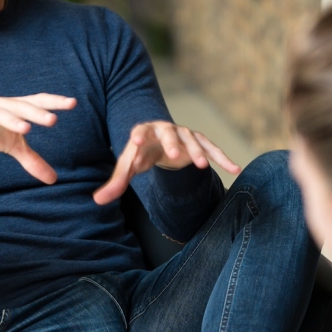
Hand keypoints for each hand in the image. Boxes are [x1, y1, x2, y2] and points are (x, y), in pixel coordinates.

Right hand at [0, 93, 75, 182]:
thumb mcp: (12, 145)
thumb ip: (32, 159)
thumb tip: (54, 180)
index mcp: (14, 107)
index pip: (37, 101)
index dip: (54, 102)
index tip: (73, 103)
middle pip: (20, 106)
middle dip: (36, 112)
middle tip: (53, 120)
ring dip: (11, 119)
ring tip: (26, 129)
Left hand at [93, 121, 240, 204]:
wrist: (161, 144)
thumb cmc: (142, 155)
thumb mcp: (129, 167)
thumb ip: (116, 183)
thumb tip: (97, 201)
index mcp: (146, 132)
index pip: (141, 131)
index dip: (139, 135)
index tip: (136, 140)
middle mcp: (167, 130)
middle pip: (170, 133)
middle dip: (172, 143)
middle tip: (173, 155)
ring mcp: (186, 135)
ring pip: (193, 140)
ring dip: (198, 151)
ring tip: (201, 166)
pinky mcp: (200, 142)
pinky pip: (213, 149)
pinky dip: (223, 158)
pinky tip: (235, 169)